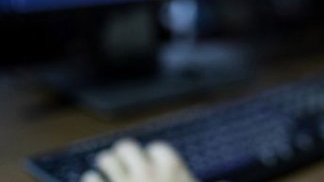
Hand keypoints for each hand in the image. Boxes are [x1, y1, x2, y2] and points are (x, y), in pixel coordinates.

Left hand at [80, 139, 197, 181]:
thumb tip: (230, 181)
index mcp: (172, 166)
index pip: (157, 148)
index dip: (154, 156)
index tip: (153, 163)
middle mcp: (147, 171)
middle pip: (127, 146)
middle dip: (124, 153)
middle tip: (123, 160)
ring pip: (106, 159)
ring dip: (106, 163)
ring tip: (106, 168)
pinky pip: (90, 178)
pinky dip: (91, 179)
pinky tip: (95, 181)